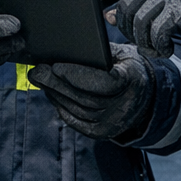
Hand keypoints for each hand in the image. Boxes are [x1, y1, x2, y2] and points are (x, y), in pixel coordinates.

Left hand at [27, 45, 154, 139]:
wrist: (144, 95)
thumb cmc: (126, 67)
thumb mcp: (121, 54)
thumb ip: (99, 52)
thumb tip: (66, 46)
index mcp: (132, 81)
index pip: (104, 82)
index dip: (78, 76)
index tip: (56, 66)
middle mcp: (125, 106)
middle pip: (85, 98)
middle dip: (57, 84)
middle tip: (37, 71)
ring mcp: (114, 123)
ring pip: (78, 110)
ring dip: (55, 94)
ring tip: (39, 79)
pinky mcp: (102, 133)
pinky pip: (77, 121)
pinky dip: (61, 108)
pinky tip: (50, 94)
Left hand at [91, 0, 180, 58]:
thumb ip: (134, 1)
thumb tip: (106, 14)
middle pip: (125, 7)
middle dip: (126, 29)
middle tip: (140, 39)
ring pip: (139, 22)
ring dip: (144, 41)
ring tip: (154, 47)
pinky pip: (158, 32)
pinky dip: (159, 46)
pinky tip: (167, 49)